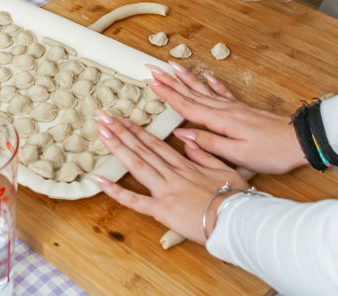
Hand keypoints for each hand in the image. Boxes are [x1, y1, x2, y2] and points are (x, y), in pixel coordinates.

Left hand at [93, 110, 247, 243]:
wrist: (239, 221)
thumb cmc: (237, 198)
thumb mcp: (225, 170)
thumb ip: (204, 155)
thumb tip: (188, 141)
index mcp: (185, 165)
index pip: (155, 144)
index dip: (137, 130)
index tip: (122, 119)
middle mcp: (171, 174)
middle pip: (142, 148)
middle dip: (120, 130)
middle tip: (102, 116)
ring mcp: (165, 191)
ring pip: (137, 164)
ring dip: (117, 147)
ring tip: (101, 131)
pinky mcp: (161, 210)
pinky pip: (134, 200)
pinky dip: (115, 191)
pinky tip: (98, 180)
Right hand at [147, 63, 306, 173]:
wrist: (301, 141)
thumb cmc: (271, 152)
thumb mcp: (237, 154)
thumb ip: (208, 142)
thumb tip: (182, 133)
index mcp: (219, 120)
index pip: (186, 105)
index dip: (167, 94)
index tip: (150, 83)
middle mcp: (223, 109)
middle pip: (191, 93)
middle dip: (170, 81)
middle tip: (152, 69)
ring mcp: (234, 107)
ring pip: (203, 90)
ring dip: (186, 78)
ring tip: (173, 66)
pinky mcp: (243, 110)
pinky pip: (223, 93)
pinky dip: (213, 83)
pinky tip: (207, 76)